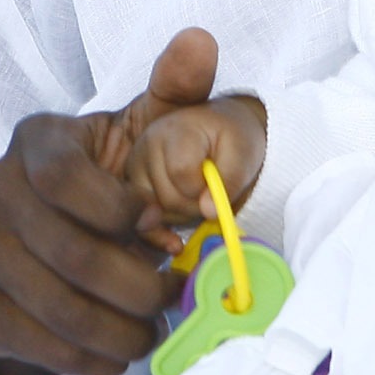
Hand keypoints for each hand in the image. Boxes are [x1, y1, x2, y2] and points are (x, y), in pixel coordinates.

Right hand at [0, 29, 221, 374]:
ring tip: (151, 331)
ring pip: (55, 306)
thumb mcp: (152, 131)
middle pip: (68, 253)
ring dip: (118, 330)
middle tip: (171, 297)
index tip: (160, 228)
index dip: (119, 213)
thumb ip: (179, 89)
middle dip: (135, 286)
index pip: (64, 179)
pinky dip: (86, 358)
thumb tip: (199, 40)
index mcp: (36, 140)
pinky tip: (115, 354)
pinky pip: (32, 343)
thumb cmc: (122, 180)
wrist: (68, 243)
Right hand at [123, 94, 267, 227]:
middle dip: (194, 207)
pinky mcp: (132, 185)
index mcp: (175, 130)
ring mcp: (135, 166)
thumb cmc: (231, 138)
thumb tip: (208, 212)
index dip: (203, 190)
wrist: (216, 130)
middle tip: (210, 196)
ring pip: (154, 213)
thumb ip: (229, 179)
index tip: (217, 185)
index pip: (181, 173)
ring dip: (180, 216)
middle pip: (168, 198)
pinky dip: (158, 234)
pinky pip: (140, 221)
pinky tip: (175, 243)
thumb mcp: (243, 152)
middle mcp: (147, 146)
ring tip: (197, 197)